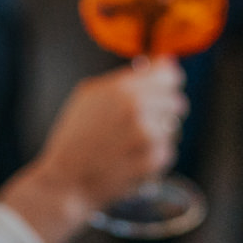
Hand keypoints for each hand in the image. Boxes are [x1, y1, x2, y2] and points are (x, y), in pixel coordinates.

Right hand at [0, 58, 187, 242]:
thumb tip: (165, 62)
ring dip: (158, 136)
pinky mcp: (152, 161)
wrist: (66, 180)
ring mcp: (146, 136)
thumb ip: (128, 77)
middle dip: (163, 111)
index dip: (167, 84)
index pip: (170, 75)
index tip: (161, 91)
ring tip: (130, 145)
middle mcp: (137, 108)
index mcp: (122, 88)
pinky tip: (131, 160)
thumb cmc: (76, 137)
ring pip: (174, 128)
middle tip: (139, 125)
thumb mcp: (90, 95)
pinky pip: (168, 152)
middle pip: (176, 101)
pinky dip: (154, 157)